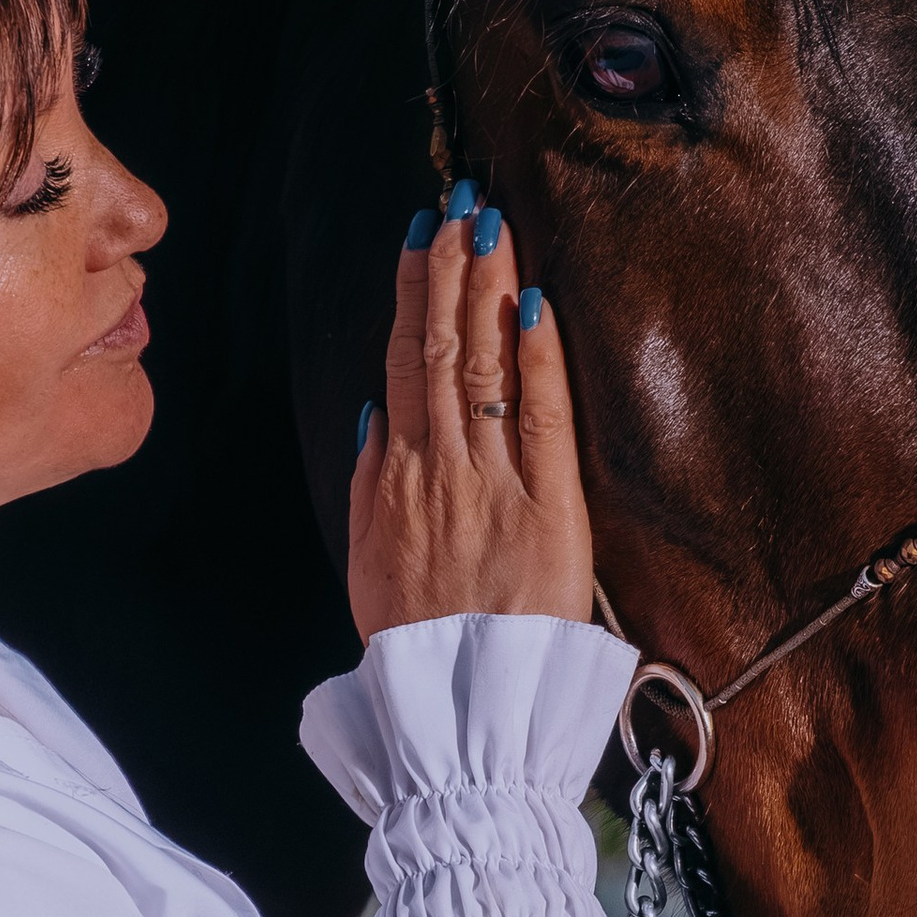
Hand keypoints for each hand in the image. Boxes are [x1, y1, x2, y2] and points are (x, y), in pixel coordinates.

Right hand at [347, 192, 595, 638]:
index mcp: (392, 480)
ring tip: (490, 223)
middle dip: (450, 268)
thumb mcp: (370, 563)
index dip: (414, 294)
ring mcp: (489, 485)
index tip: (423, 238)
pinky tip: (533, 300)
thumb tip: (376, 417)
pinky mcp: (547, 511)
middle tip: (463, 202)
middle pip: (439, 347)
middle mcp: (435, 469)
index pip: (404, 364)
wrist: (458, 714)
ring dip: (486, 288)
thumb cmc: (419, 648)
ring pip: (481, 366)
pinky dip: (533, 356)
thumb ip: (370, 488)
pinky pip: (537, 418)